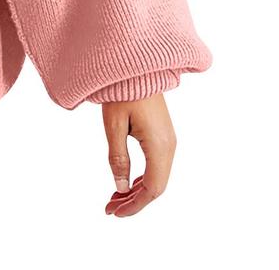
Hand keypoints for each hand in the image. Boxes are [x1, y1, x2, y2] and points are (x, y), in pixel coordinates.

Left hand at [101, 92, 176, 216]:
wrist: (136, 65)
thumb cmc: (123, 91)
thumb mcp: (114, 125)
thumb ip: (118, 158)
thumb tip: (120, 189)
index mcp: (159, 146)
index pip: (152, 189)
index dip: (135, 205)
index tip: (114, 213)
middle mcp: (169, 146)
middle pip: (156, 186)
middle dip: (134, 201)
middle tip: (109, 208)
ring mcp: (168, 140)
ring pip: (156, 177)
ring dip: (137, 190)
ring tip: (114, 198)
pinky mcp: (163, 135)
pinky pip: (156, 165)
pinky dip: (141, 177)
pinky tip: (126, 182)